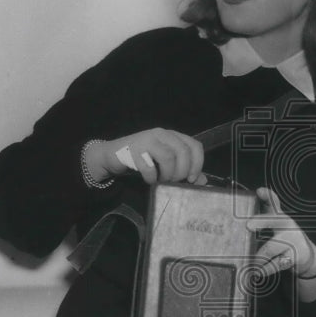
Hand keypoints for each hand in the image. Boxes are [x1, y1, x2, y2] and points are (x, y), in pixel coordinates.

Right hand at [86, 129, 206, 184]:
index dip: (197, 164)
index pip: (195, 146)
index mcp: (173, 136)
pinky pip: (149, 166)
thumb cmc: (142, 160)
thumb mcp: (164, 164)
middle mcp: (162, 134)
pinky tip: (150, 180)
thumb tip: (203, 181)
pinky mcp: (134, 149)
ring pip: (168, 157)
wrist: (112, 155)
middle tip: (175, 182)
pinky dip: (152, 177)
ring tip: (162, 181)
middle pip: (183, 151)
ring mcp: (147, 139)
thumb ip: (183, 171)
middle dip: (182, 171)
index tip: (192, 179)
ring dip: (168, 174)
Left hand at [247, 187, 315, 277]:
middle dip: (261, 221)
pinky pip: (275, 264)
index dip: (268, 196)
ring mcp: (292, 241)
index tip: (260, 191)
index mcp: (281, 217)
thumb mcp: (279, 223)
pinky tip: (257, 273)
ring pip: (270, 248)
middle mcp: (288, 226)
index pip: (274, 203)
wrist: (307, 257)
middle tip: (248, 225)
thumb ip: (269, 209)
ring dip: (258, 256)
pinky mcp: (293, 257)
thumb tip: (259, 191)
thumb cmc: (287, 237)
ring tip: (249, 263)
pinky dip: (264, 269)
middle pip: (274, 221)